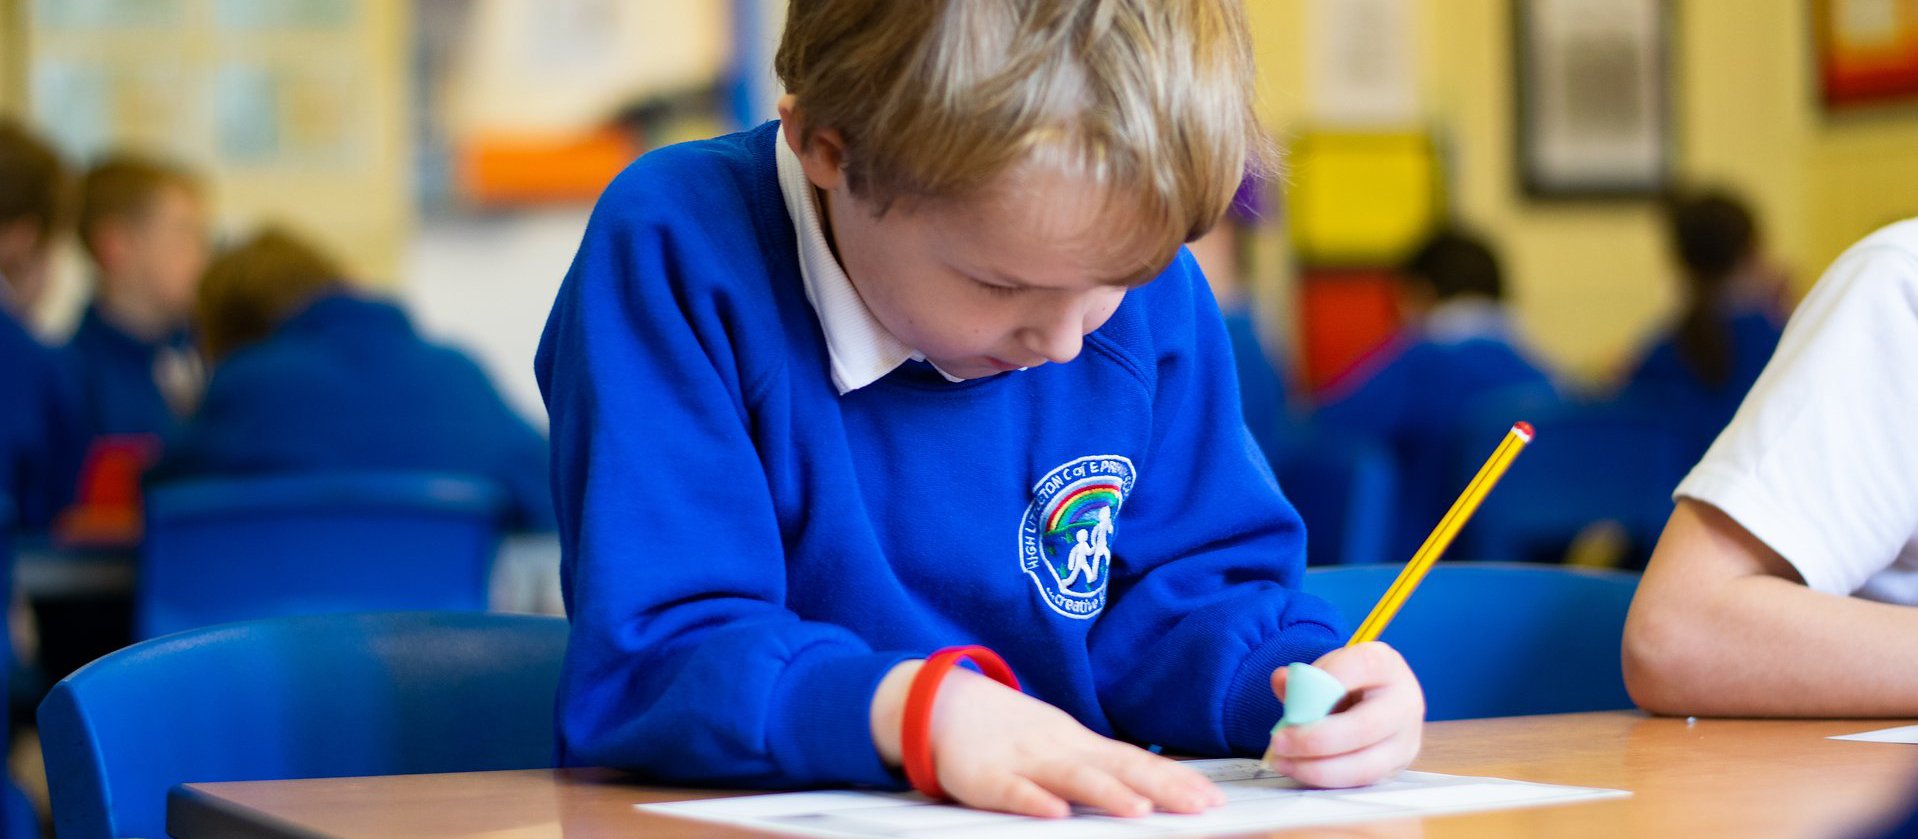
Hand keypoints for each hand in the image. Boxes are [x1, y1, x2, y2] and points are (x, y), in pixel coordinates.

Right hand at [872, 662, 1224, 817]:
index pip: (1135, 762)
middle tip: (1199, 806)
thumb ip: (1102, 769)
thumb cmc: (1011, 734)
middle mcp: (1059, 750)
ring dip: (1105, 793)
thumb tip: (1154, 791)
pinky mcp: (985, 777)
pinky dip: (1033, 801)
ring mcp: (1023, 761)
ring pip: (1070, 778)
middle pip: (1116, 768)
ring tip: (1139, 810)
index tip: (1211, 798)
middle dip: (1161, 788)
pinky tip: (1054, 814)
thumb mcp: (1061, 744)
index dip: (1174, 780)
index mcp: (1079, 744)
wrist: (943, 704)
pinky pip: (1012, 791)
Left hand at [1264, 642, 1423, 787]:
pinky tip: (1300, 769)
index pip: (1362, 666)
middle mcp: (1405, 700)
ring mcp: (1406, 738)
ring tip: (1283, 761)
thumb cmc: (1346, 681)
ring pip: (1364, 764)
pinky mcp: (1398, 766)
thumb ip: (1303, 678)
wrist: (1374, 697)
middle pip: (1364, 727)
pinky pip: (1360, 781)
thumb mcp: (1326, 669)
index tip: (1292, 698)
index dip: (1325, 681)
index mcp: (1386, 664)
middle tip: (1278, 741)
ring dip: (1317, 768)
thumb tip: (1282, 681)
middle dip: (1314, 740)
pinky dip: (1325, 779)